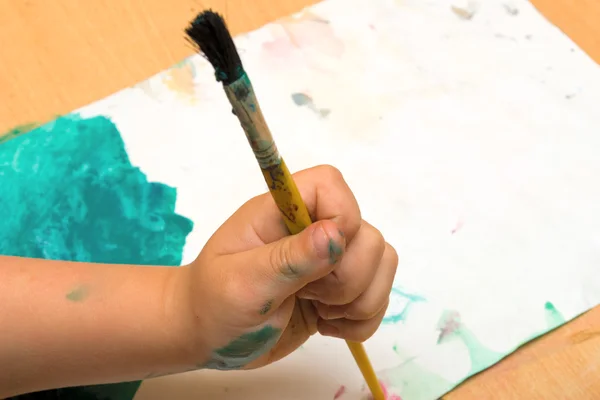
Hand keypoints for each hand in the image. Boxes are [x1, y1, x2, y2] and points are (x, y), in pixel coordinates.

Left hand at [183, 165, 397, 369]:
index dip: (342, 219)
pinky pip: (379, 295)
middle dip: (349, 278)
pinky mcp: (339, 290)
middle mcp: (311, 229)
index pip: (331, 184)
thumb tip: (335, 235)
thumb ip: (287, 260)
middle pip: (368, 235)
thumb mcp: (242, 284)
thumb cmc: (212, 305)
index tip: (321, 261)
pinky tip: (328, 326)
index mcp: (282, 211)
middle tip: (309, 296)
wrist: (208, 337)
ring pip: (382, 263)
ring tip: (320, 311)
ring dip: (359, 300)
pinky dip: (362, 319)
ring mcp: (329, 260)